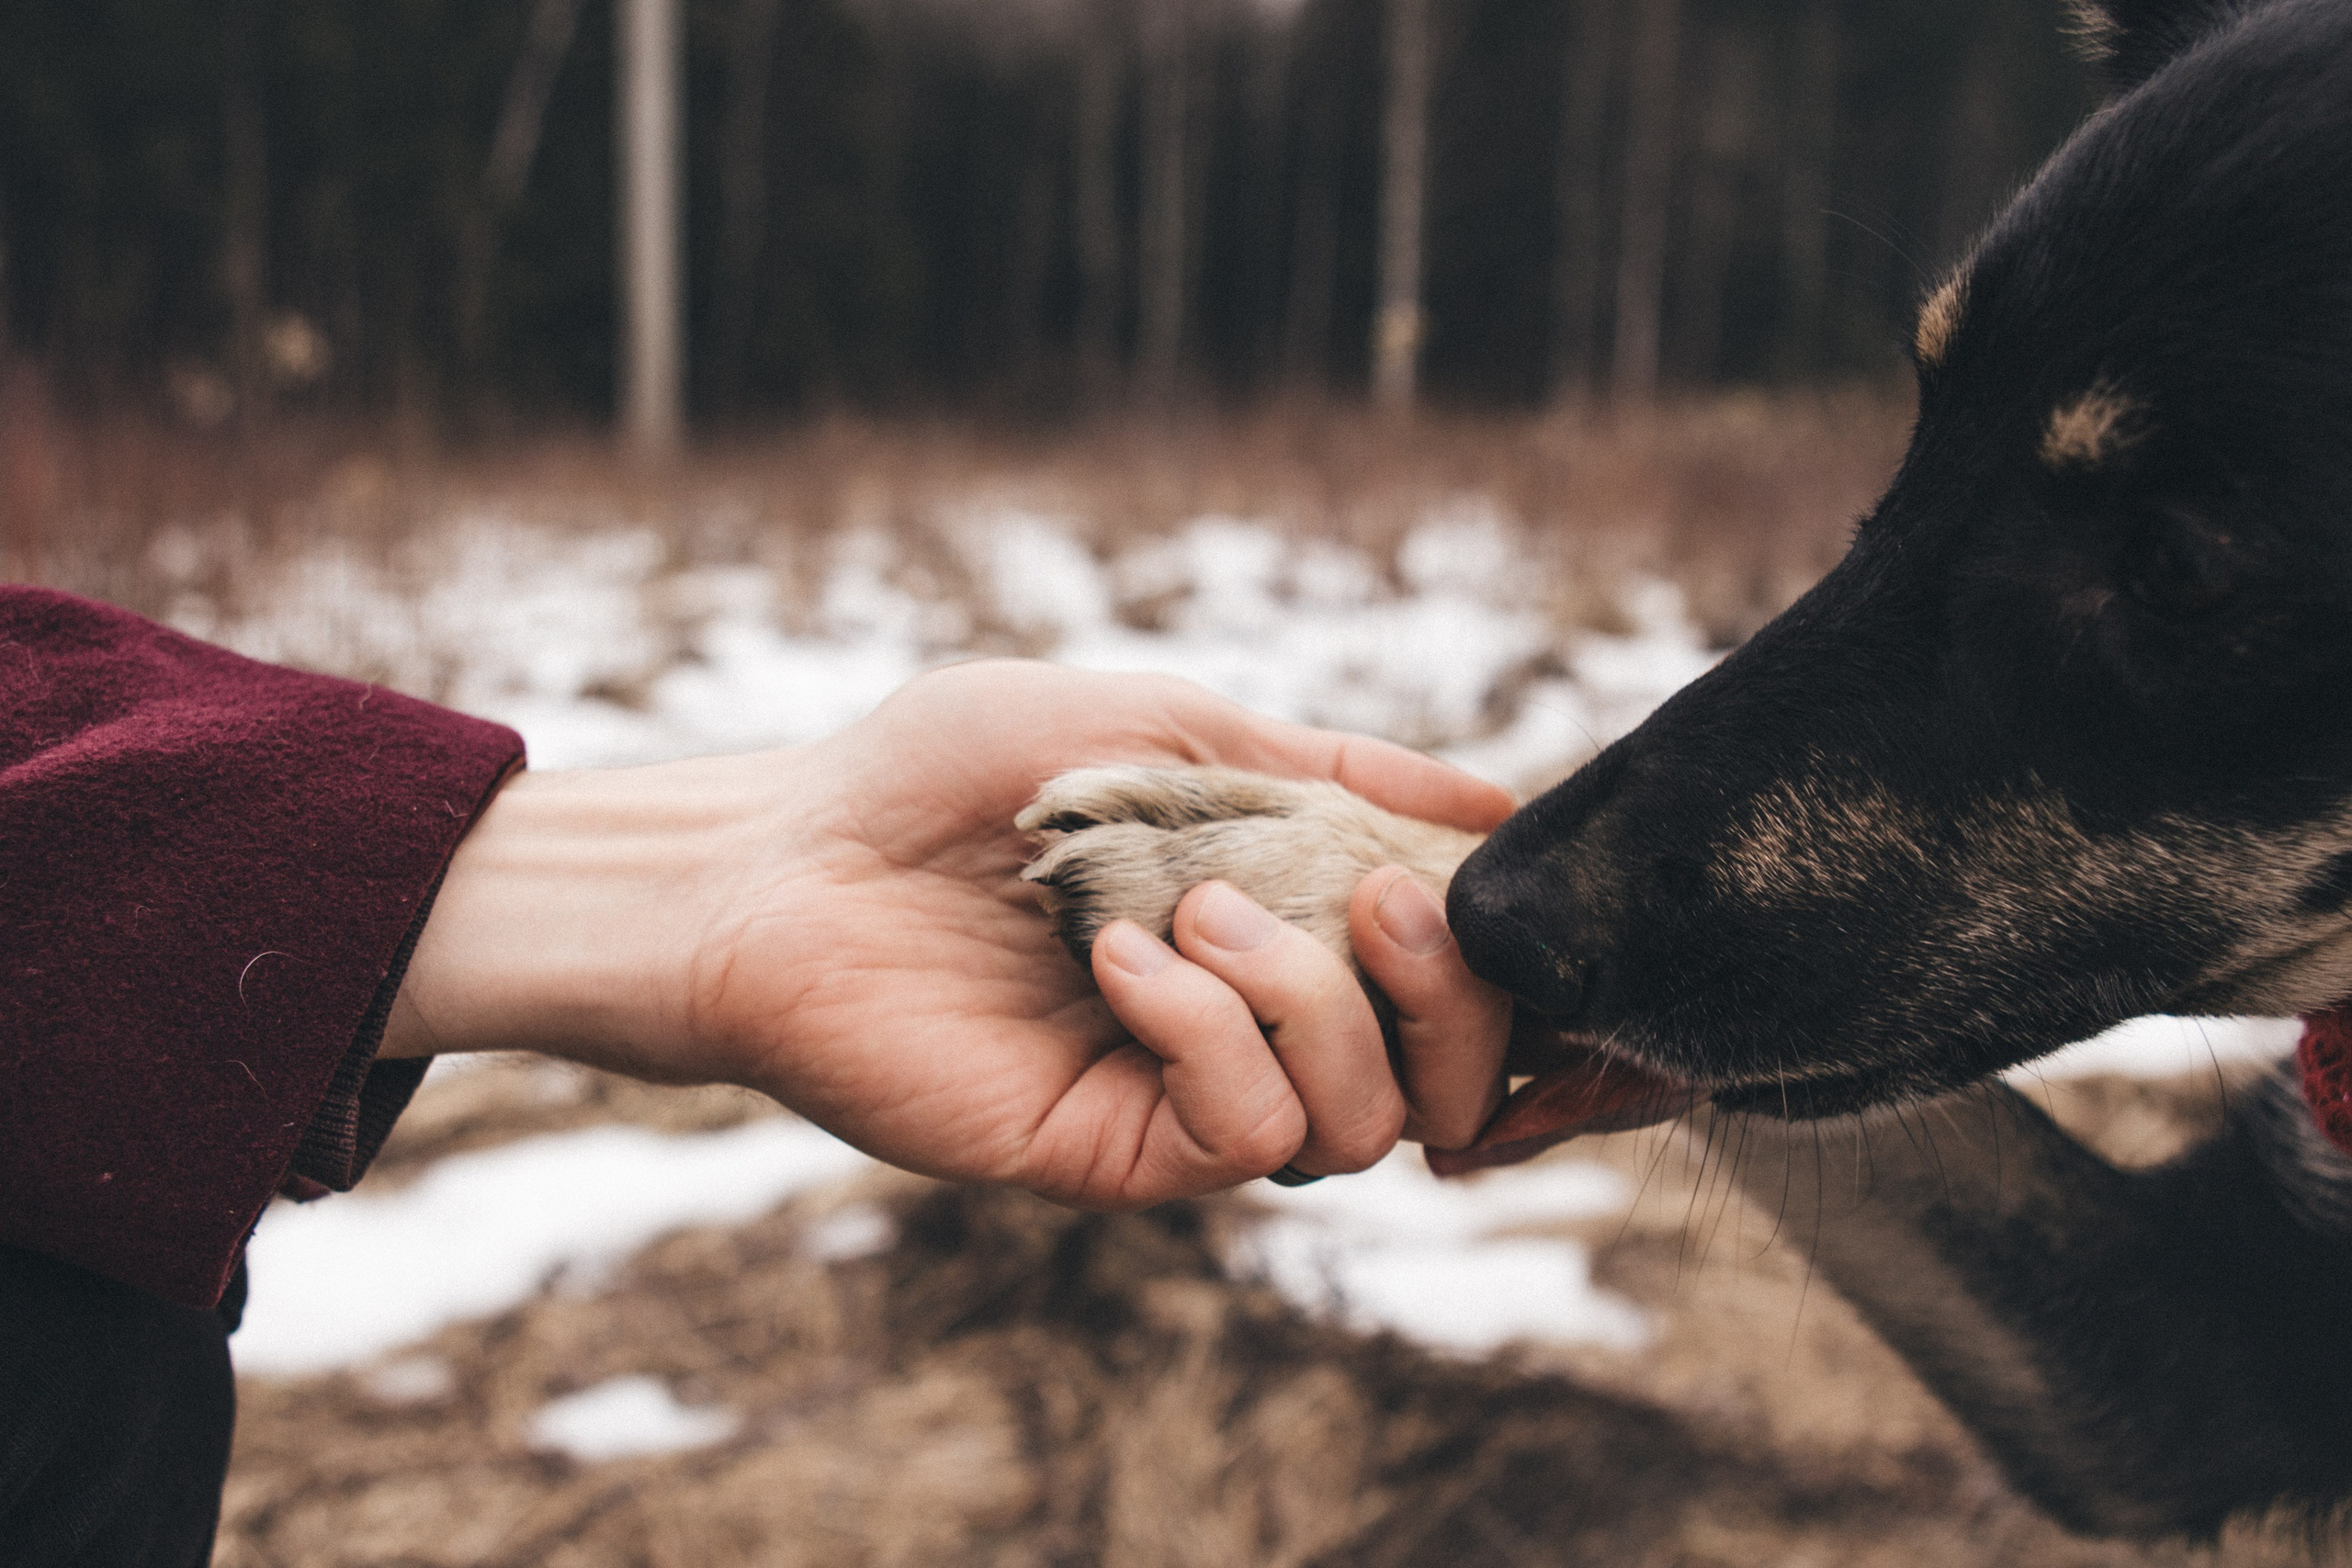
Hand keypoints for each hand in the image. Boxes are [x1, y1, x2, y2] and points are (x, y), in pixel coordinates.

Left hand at [384, 661, 1515, 1207]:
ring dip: (1309, 1000)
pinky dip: (1214, 1038)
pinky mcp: (1111, 1152)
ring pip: (1362, 1123)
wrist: (786, 855)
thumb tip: (1494, 798)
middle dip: (1448, 992)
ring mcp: (1184, 1095)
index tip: (1455, 865)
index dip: (1489, 938)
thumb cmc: (952, 775)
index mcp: (1280, 921)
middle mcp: (1253, 1024)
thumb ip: (1327, 773)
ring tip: (1196, 911)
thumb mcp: (1166, 732)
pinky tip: (1121, 962)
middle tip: (1371, 898)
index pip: (1451, 973)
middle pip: (1445, 1077)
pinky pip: (1243, 1138)